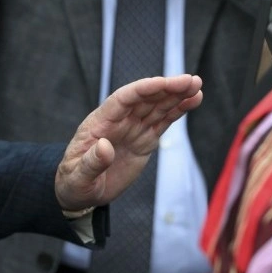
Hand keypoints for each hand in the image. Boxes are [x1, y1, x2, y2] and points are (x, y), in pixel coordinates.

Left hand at [56, 74, 202, 210]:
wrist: (80, 192)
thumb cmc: (74, 182)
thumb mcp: (78, 177)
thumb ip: (91, 163)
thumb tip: (105, 147)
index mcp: (100, 122)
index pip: (123, 99)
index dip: (144, 89)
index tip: (164, 83)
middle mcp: (119, 120)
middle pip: (145, 98)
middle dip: (167, 88)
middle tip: (191, 81)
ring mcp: (133, 128)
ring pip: (157, 106)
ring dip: (176, 95)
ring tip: (197, 85)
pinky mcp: (145, 139)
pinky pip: (163, 121)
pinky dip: (178, 110)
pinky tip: (193, 100)